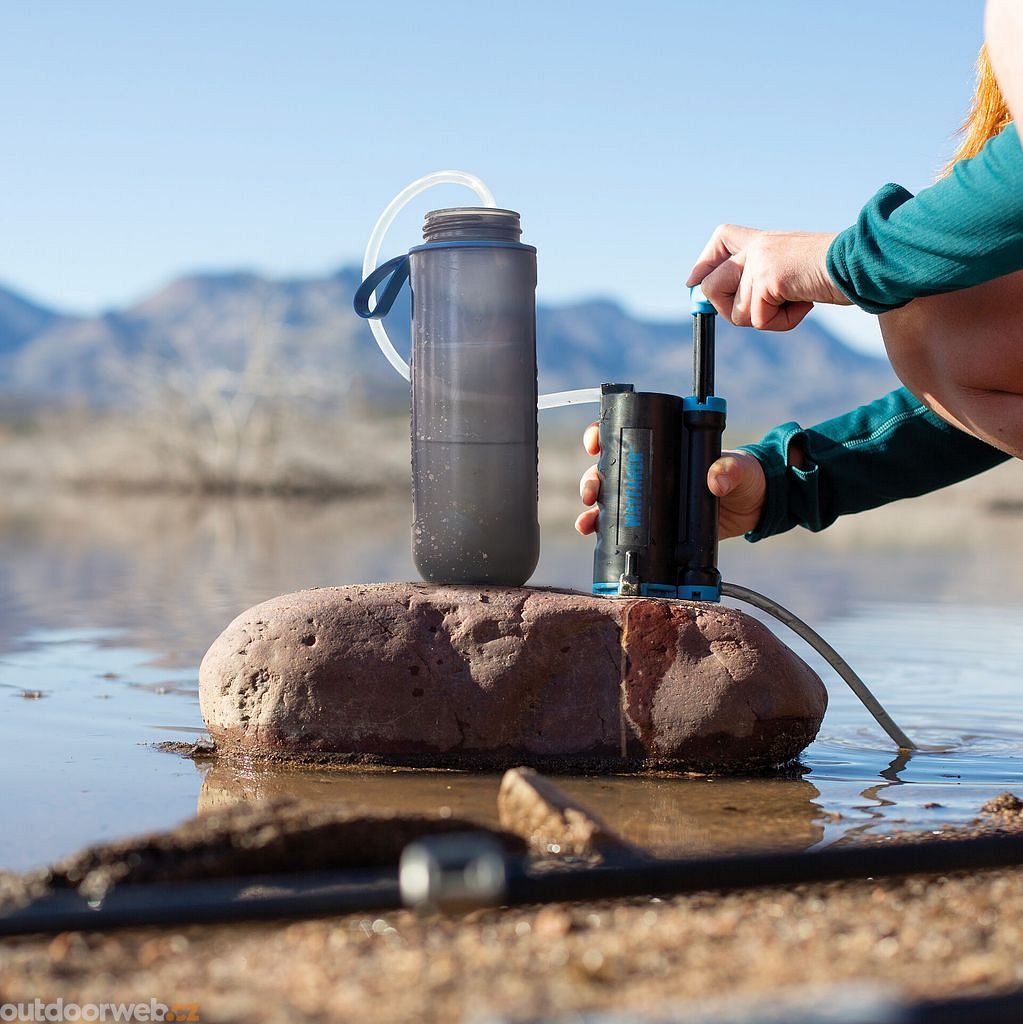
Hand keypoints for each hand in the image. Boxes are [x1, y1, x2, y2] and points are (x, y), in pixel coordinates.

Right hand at [574, 423, 767, 540]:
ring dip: (593, 508)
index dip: (601, 434)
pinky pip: (621, 525)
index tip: (595, 443)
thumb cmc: (745, 476)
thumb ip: (730, 469)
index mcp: (664, 447)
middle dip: (592, 478)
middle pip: (608, 468)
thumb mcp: (740, 468)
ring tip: (588, 520)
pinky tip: (594, 535)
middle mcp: (651, 470)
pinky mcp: (654, 523)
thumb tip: (716, 481)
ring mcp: (650, 497)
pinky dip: (603, 530)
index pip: (623, 433)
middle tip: (592, 491)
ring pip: (609, 498)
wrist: (754, 507)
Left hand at [686, 224, 848, 330]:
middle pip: (710, 287)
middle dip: (729, 311)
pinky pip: (758, 320)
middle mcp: (758, 247)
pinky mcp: (768, 279)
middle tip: (765, 310)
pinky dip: (783, 323)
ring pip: (735, 313)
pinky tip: (804, 303)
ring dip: (765, 320)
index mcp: (765, 241)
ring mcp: (761, 262)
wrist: (865, 264)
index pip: (722, 239)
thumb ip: (766, 280)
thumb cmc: (840, 273)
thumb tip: (733, 300)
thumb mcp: (796, 271)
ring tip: (795, 300)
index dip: (703, 264)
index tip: (693, 282)